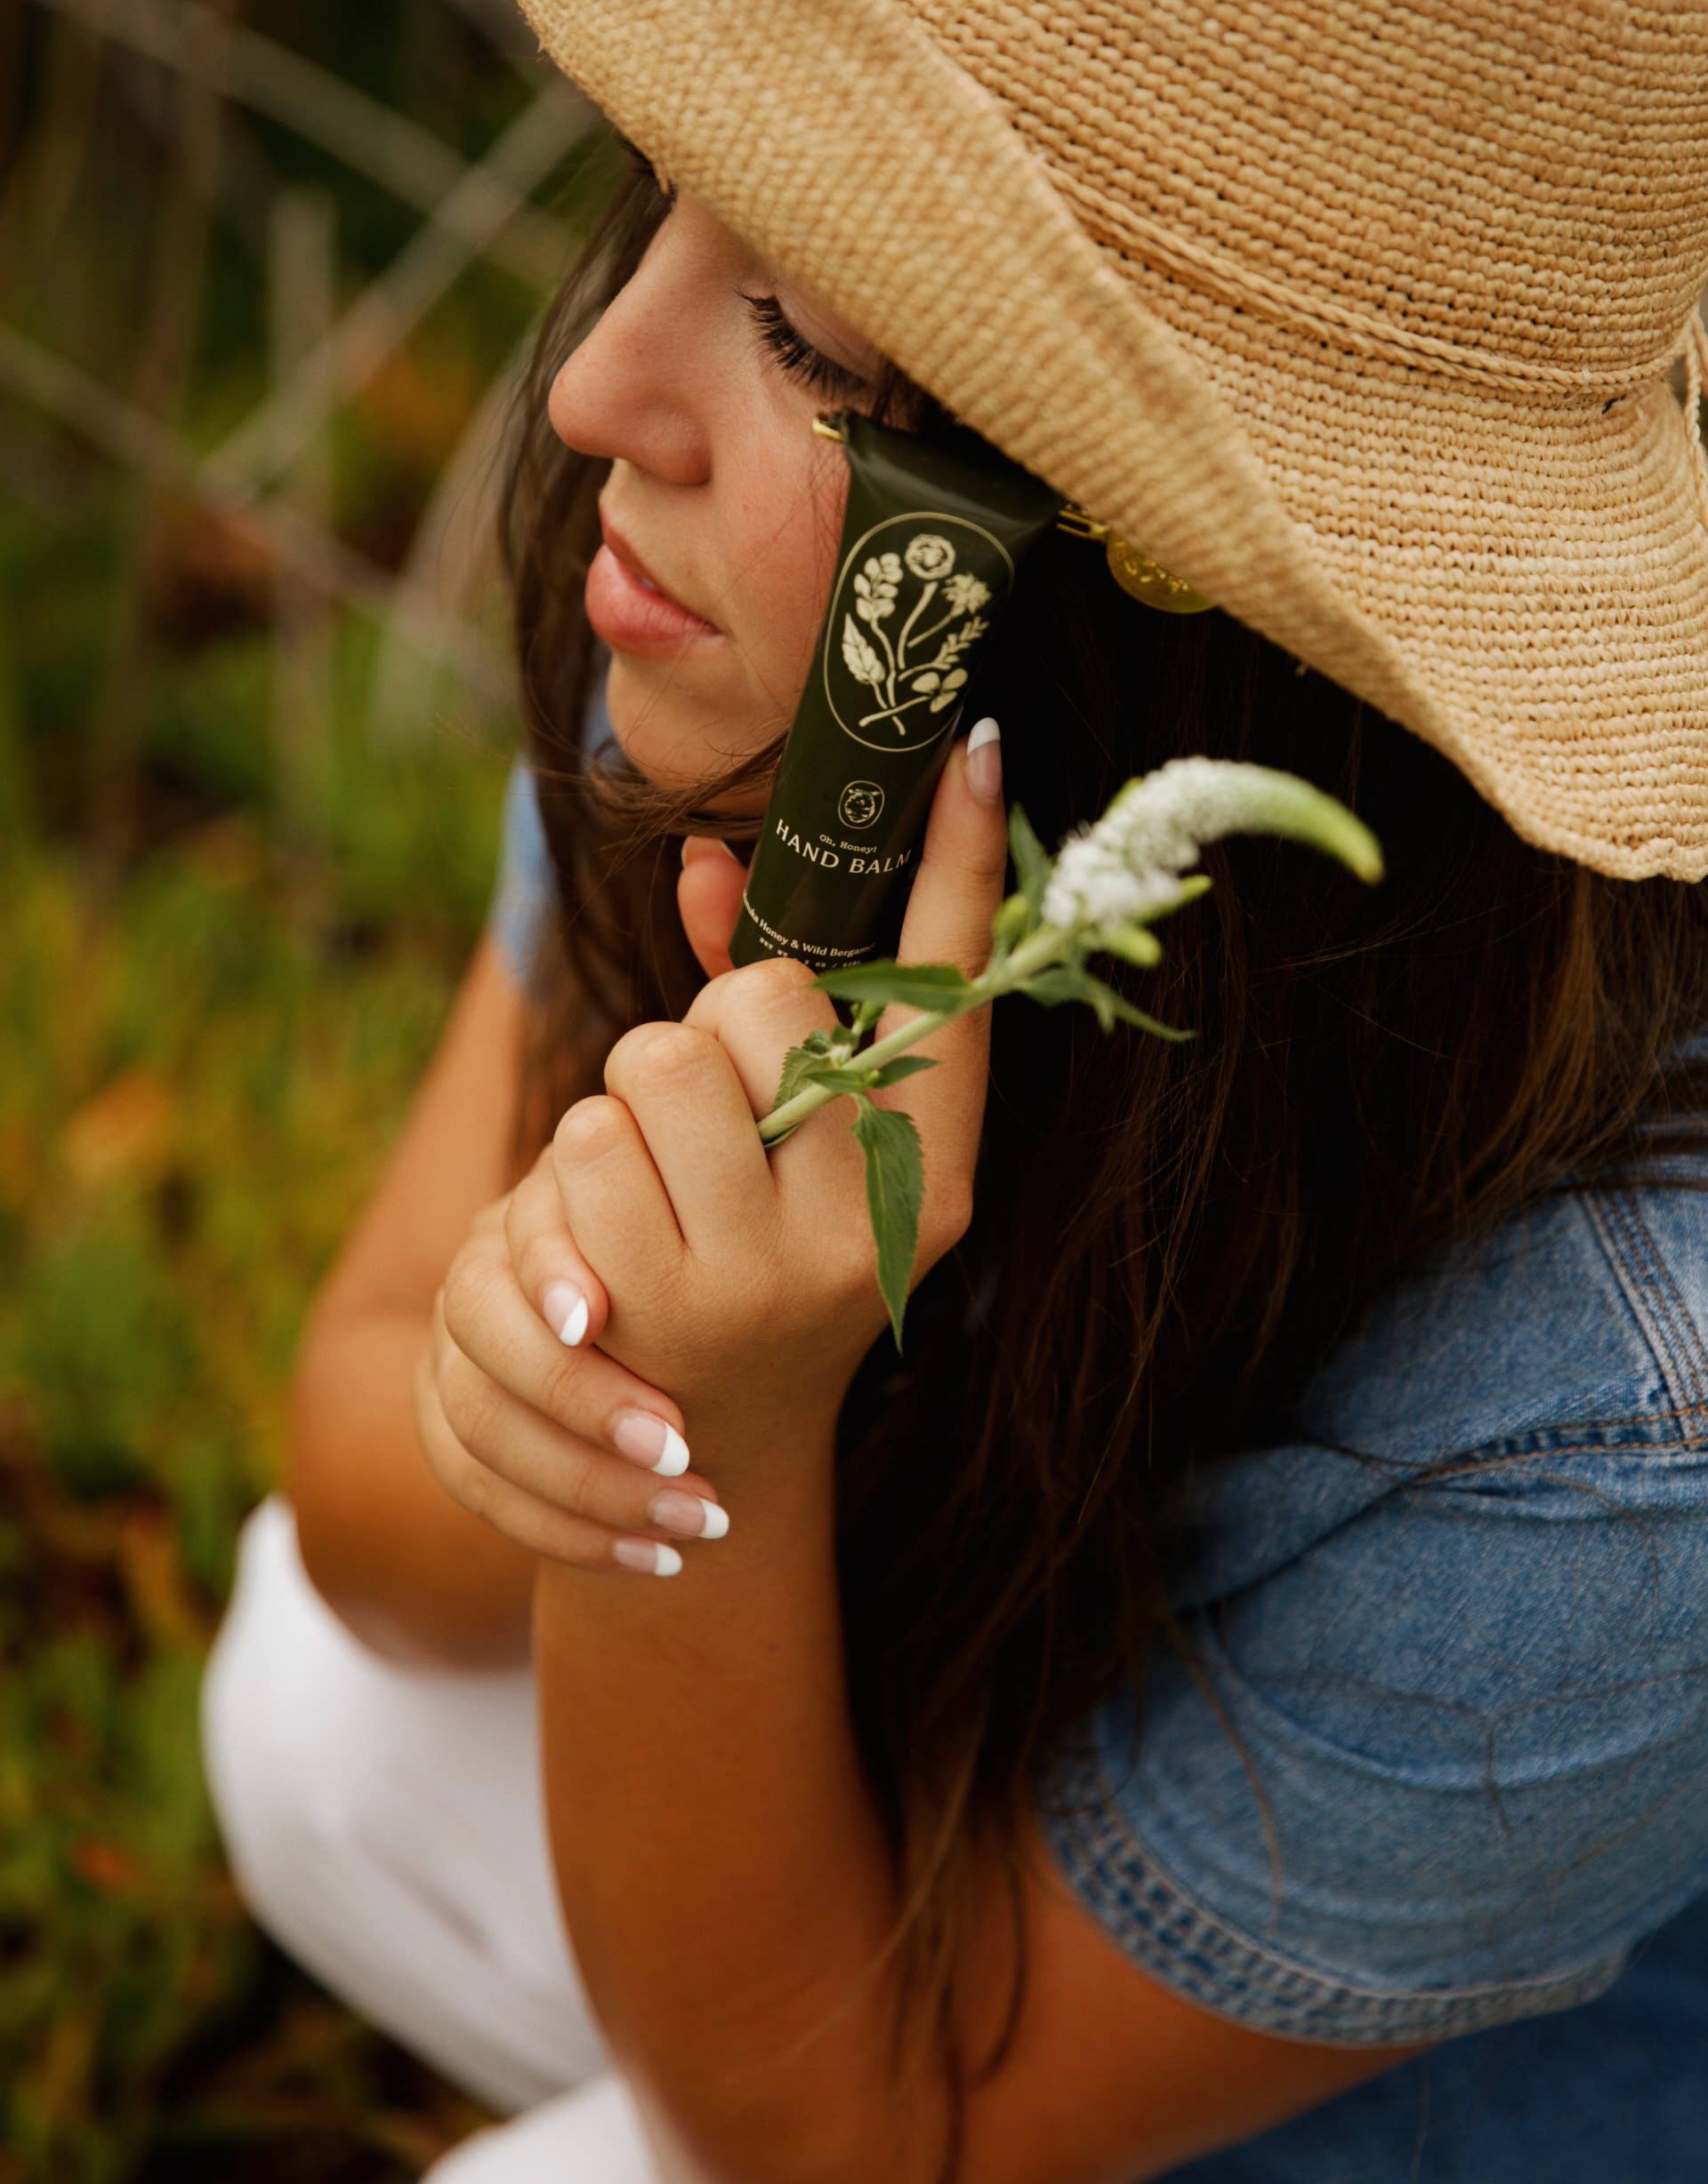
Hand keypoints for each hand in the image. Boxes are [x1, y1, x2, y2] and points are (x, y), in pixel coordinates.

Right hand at [415, 1180, 731, 1575]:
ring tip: (697, 1519)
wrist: (690, 1346)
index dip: (548, 1273)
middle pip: (484, 1342)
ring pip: (478, 1428)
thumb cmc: (708, 1271)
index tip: (605, 1319)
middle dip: (582, 1401)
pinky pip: (479, 1491)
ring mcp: (451, 1356)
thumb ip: (672, 1225)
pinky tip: (654, 1559)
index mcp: (535, 1214)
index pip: (509, 1240)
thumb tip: (638, 1262)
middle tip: (681, 1450)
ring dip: (589, 1487)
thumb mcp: (699, 1240)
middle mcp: (479, 1276)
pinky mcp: (447, 1429)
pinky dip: (566, 1533)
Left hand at [544, 730, 1006, 1436]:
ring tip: (654, 1182)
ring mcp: (761, 1272)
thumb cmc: (750, 1260)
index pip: (952, 993)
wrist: (705, 1462)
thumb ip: (757, 1012)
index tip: (977, 743)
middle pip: (755, 1002)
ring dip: (627, 1105)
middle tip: (713, 1115)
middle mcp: (869, 1222)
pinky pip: (578, 1145)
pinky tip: (601, 1239)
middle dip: (707, 1031)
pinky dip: (568, 1173)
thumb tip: (695, 858)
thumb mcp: (792, 1154)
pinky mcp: (650, 1306)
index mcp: (935, 1180)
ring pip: (650, 1062)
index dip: (963, 861)